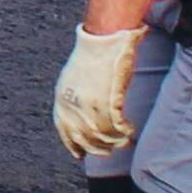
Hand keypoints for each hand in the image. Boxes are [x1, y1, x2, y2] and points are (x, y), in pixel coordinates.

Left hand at [52, 24, 138, 158]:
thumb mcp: (73, 78)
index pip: (64, 131)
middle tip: (111, 149)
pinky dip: (124, 131)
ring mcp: (90, 104)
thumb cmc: (93, 54)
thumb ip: (75, 98)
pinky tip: (129, 128)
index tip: (81, 154)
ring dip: (114, 141)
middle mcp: (73, 104)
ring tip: (124, 140)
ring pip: (102, 136)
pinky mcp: (109, 100)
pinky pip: (117, 127)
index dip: (74, 145)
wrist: (103, 37)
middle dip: (99, 148)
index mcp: (61, 98)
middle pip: (85, 139)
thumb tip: (82, 118)